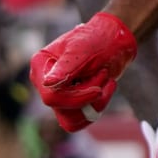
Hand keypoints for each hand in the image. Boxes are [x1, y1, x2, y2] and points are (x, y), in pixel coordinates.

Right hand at [29, 12, 137, 131]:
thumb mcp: (83, 48)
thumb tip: (49, 83)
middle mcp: (45, 83)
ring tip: (107, 81)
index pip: (51, 96)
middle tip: (105, 74)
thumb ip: (67, 66)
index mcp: (41, 65)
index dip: (76, 97)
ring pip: (70, 120)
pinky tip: (107, 88)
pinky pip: (79, 120)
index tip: (98, 89)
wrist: (116, 38)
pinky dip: (97, 108)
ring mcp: (57, 94)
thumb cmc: (98, 37)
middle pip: (61, 108)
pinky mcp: (70, 103)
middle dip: (89, 95)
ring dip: (95, 104)